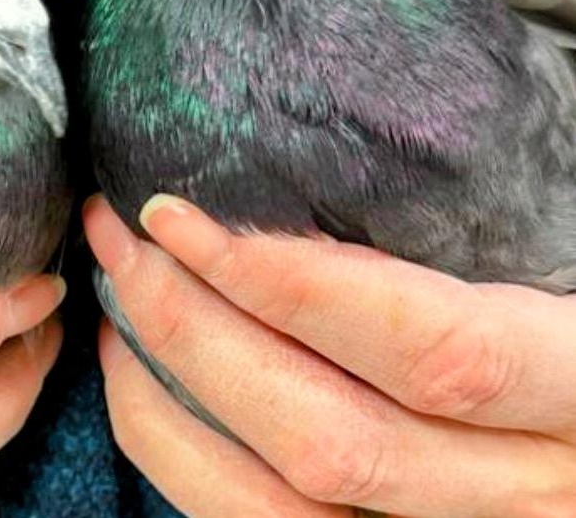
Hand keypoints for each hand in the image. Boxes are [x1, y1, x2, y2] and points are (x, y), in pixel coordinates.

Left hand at [84, 194, 575, 517]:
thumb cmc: (569, 309)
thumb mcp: (563, 258)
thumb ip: (481, 237)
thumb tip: (340, 162)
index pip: (435, 348)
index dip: (294, 284)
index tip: (177, 214)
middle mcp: (521, 492)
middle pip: (329, 433)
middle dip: (194, 326)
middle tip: (119, 231)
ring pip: (280, 502)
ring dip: (166, 395)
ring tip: (115, 295)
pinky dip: (176, 456)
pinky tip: (139, 380)